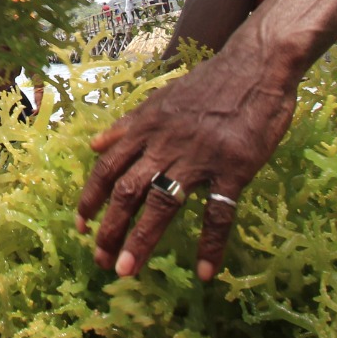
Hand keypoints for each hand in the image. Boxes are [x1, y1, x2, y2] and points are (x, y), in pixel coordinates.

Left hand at [75, 52, 296, 280]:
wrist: (257, 65)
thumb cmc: (210, 83)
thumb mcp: (162, 98)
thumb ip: (129, 124)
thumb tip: (94, 145)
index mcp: (147, 127)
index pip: (108, 167)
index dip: (90, 198)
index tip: (79, 225)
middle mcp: (166, 143)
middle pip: (128, 190)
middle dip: (109, 228)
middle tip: (101, 260)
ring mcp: (200, 157)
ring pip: (162, 203)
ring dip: (142, 239)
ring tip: (127, 270)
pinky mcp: (234, 167)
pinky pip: (219, 212)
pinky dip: (211, 245)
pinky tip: (204, 272)